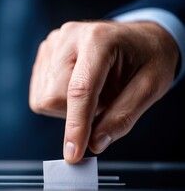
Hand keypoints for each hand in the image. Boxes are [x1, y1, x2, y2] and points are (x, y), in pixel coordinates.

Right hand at [29, 21, 178, 162]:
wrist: (139, 38)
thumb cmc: (147, 58)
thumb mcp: (151, 87)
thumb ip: (123, 117)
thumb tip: (95, 144)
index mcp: (98, 40)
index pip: (80, 90)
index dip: (75, 125)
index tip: (73, 154)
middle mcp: (69, 36)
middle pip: (55, 97)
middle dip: (77, 113)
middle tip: (103, 102)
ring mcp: (54, 42)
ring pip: (44, 97)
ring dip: (68, 107)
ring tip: (92, 91)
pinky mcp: (45, 52)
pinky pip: (40, 92)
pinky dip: (58, 100)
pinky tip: (75, 87)